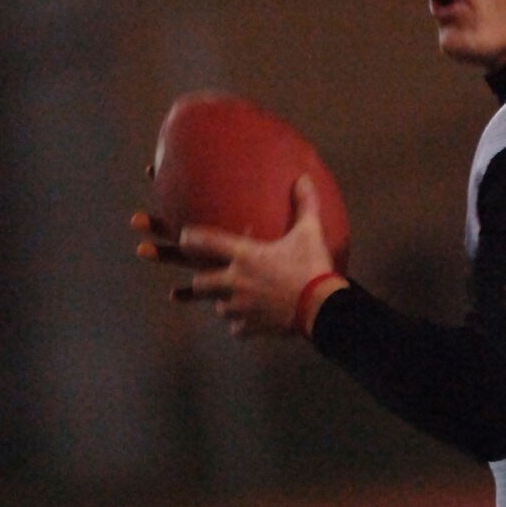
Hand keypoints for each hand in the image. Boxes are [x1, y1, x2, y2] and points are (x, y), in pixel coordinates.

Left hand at [132, 174, 338, 337]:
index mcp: (244, 254)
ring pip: (218, 307)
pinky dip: (241, 326)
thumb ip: (304, 205)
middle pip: (201, 281)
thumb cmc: (312, 267)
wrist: (322, 308)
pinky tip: (247, 324)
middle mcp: (235, 280)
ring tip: (230, 301)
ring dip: (222, 303)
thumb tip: (305, 178)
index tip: (183, 236)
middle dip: (200, 279)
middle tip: (204, 277)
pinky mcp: (251, 326)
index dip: (188, 237)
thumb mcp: (310, 233)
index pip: (203, 241)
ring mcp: (241, 306)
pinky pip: (237, 328)